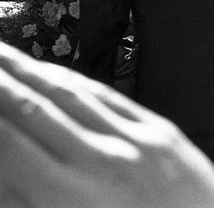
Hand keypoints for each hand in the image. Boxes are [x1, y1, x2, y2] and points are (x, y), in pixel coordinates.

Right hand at [0, 43, 213, 207]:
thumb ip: (26, 199)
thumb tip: (6, 167)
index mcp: (67, 198)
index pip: (8, 141)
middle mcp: (101, 161)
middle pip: (34, 107)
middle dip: (0, 78)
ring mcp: (136, 142)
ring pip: (73, 96)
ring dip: (31, 70)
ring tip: (2, 54)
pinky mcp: (163, 134)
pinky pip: (112, 99)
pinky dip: (78, 83)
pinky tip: (55, 72)